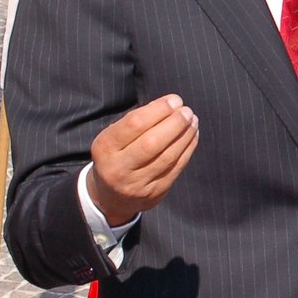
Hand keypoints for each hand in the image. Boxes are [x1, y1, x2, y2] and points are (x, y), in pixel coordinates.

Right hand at [87, 94, 198, 225]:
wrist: (111, 196)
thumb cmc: (117, 155)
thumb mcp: (114, 137)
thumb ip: (136, 121)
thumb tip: (170, 104)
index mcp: (105, 148)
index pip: (134, 125)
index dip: (158, 110)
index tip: (174, 100)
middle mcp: (118, 168)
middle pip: (152, 142)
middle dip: (174, 123)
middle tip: (187, 111)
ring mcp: (136, 184)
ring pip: (167, 157)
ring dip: (184, 135)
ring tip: (193, 121)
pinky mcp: (154, 193)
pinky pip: (175, 168)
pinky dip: (188, 149)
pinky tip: (192, 135)